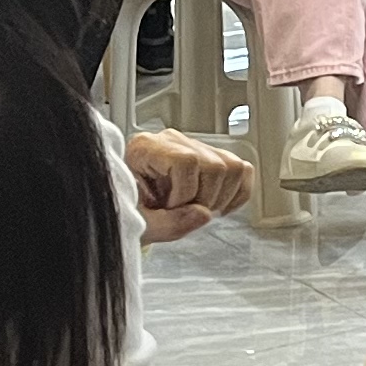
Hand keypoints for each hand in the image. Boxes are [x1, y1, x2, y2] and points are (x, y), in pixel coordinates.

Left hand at [125, 129, 253, 242]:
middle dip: (205, 199)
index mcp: (146, 148)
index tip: (170, 209)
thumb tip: (205, 215)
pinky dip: (238, 194)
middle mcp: (172, 141)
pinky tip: (219, 208)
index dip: (185, 192)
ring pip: (234, 166)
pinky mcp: (211, 157)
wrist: (123, 209)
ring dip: (222, 198)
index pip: (186, 161)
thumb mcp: (137, 223)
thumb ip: (167, 223)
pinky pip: (242, 170)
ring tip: (198, 210)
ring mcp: (194, 147)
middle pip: (215, 165)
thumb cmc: (125, 211)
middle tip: (184, 213)